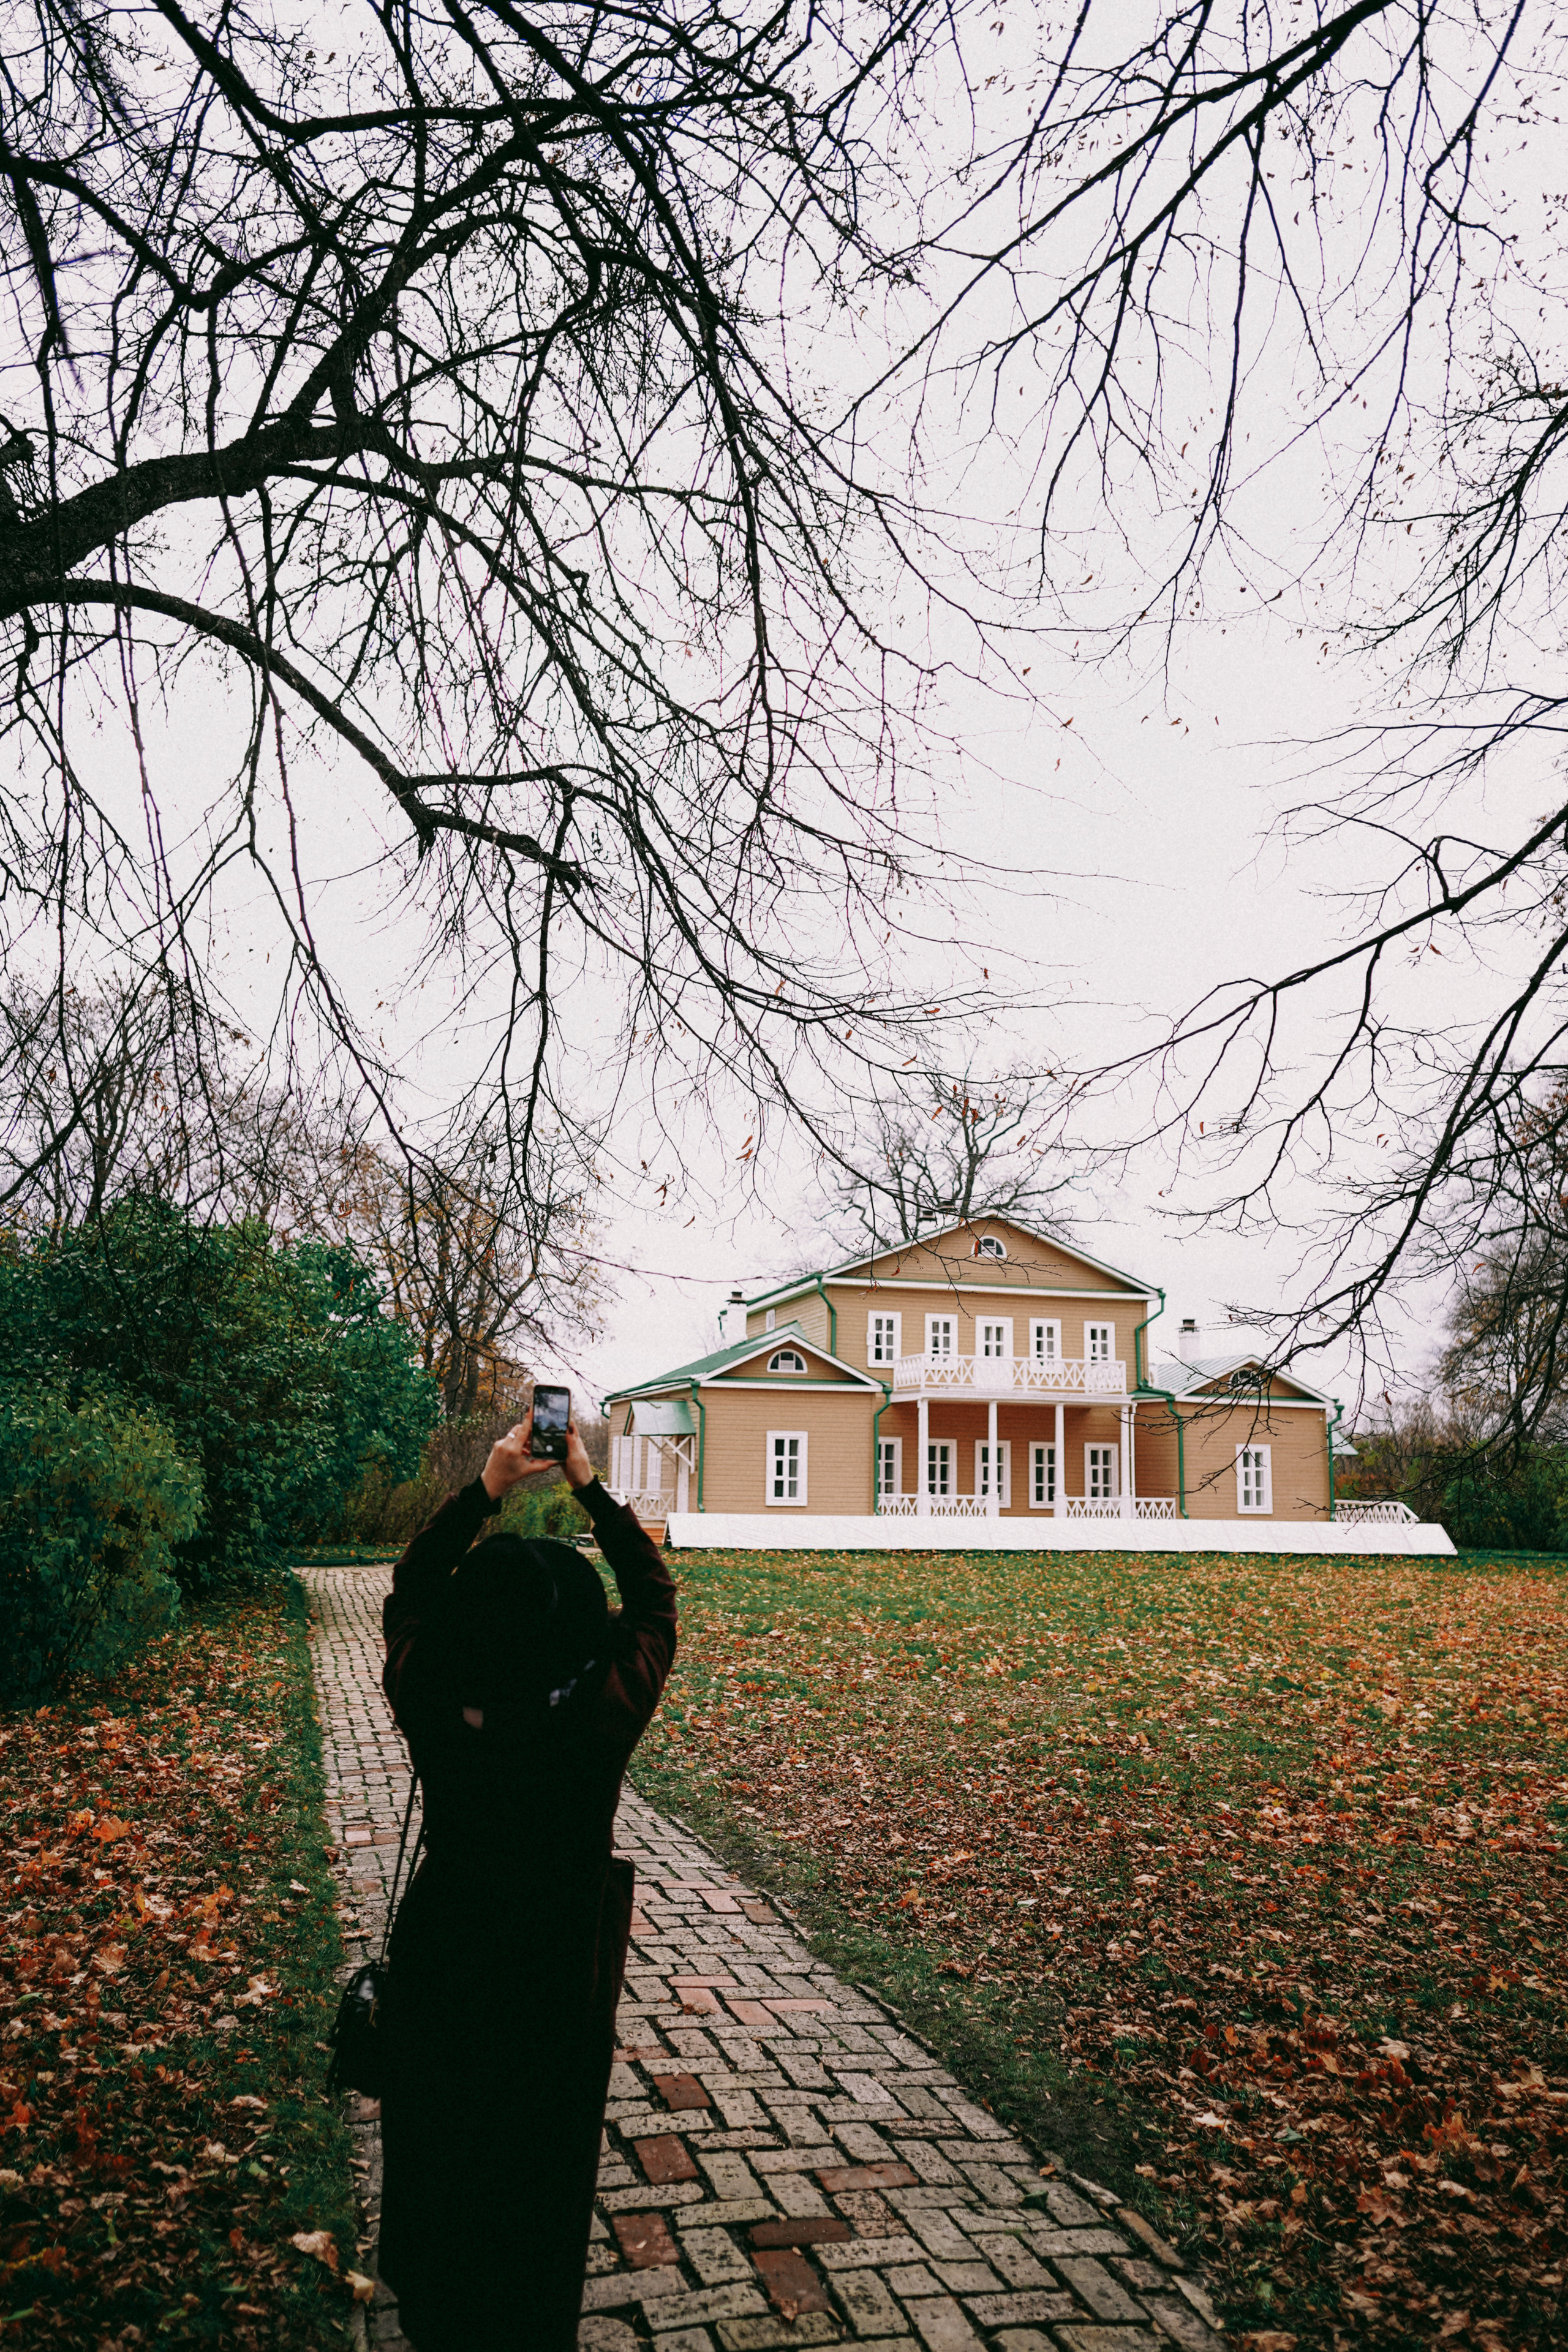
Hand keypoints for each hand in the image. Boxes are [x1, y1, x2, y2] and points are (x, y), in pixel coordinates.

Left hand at [480, 1411, 595, 1498]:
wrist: (491, 1482)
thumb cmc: (510, 1477)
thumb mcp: (528, 1471)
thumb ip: (543, 1465)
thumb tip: (556, 1461)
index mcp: (513, 1450)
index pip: (523, 1430)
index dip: (528, 1418)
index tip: (531, 1408)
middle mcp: (505, 1444)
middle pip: (519, 1429)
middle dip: (527, 1431)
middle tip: (535, 1438)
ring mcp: (499, 1443)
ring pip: (514, 1433)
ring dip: (522, 1437)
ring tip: (528, 1448)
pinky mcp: (496, 1444)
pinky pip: (509, 1438)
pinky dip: (516, 1442)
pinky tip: (521, 1451)